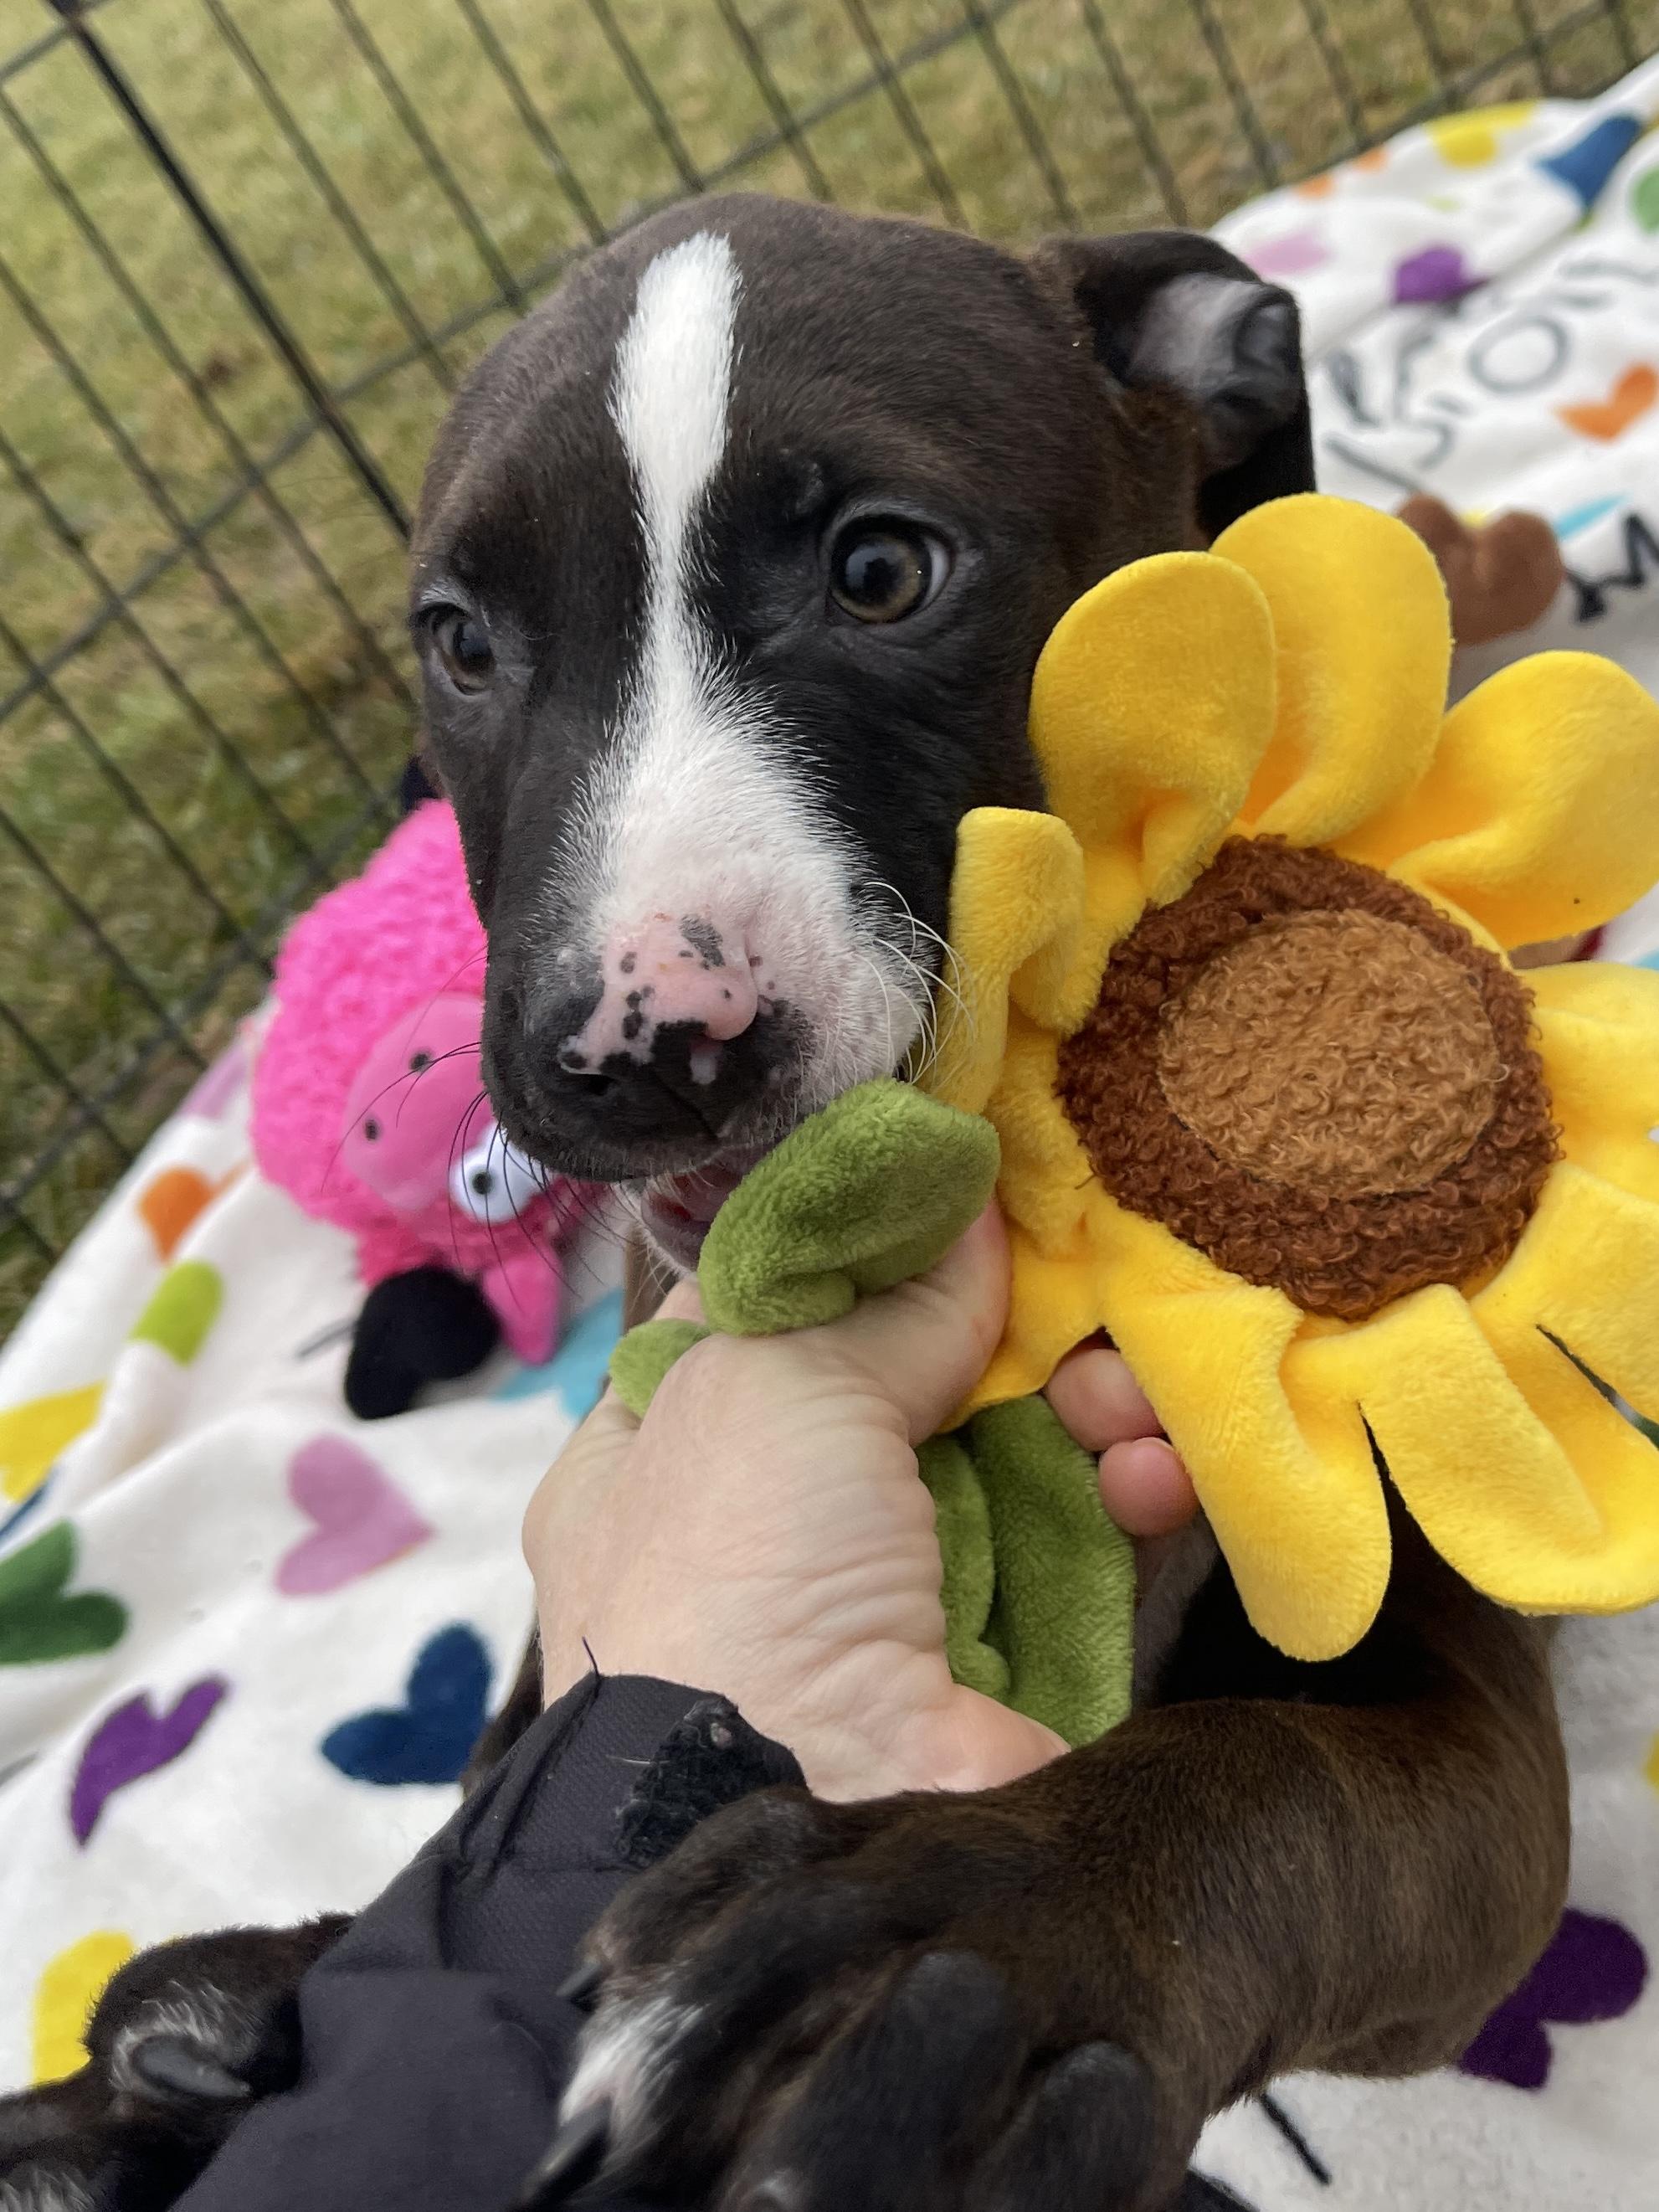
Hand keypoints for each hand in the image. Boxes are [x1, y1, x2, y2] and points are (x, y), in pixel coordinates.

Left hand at [524, 1208, 1194, 1800]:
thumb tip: (969, 1214)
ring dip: (1085, 1401)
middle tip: (1075, 1286)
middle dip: (1005, 1324)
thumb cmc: (737, 1573)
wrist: (804, 1822)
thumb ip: (882, 1299)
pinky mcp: (1004, 1660)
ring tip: (1119, 1397)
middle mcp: (769, 1521)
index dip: (860, 1250)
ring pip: (1011, 1449)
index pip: (762, 1314)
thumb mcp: (774, 1386)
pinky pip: (1081, 1542)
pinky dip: (1125, 1493)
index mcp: (661, 1450)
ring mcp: (889, 1598)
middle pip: (910, 1374)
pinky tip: (1149, 1473)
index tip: (957, 1193)